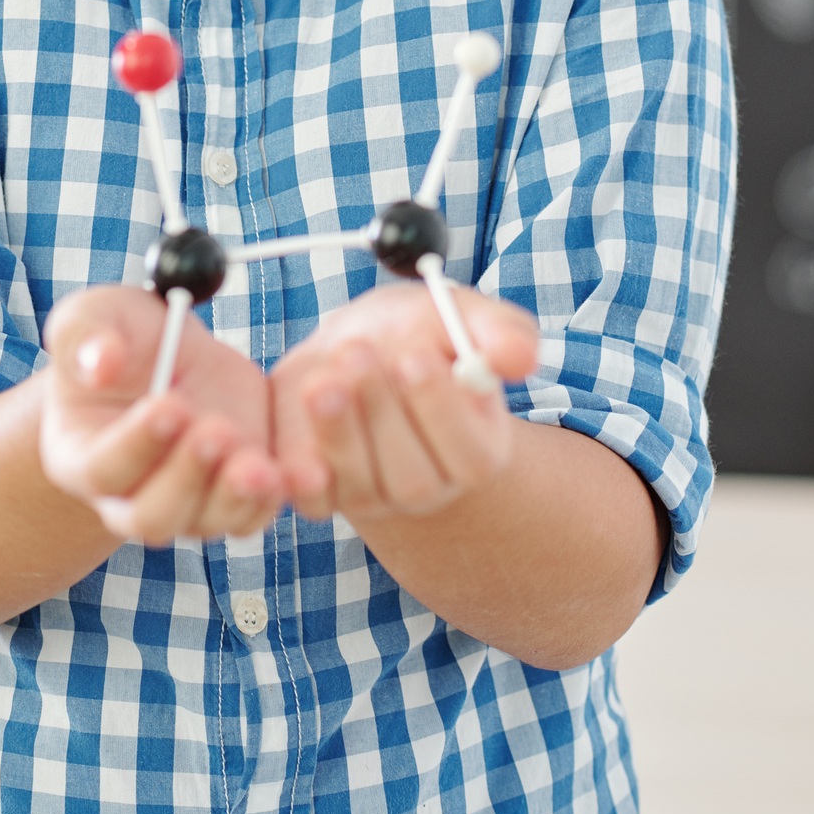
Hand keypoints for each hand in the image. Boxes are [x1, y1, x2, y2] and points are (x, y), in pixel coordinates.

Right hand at [40, 285, 284, 544]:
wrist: (165, 350)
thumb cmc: (118, 335)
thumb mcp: (92, 317)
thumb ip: (84, 337)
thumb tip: (101, 364)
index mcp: (81, 455)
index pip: (103, 468)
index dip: (135, 444)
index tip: (169, 405)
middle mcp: (128, 494)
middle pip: (152, 514)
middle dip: (186, 477)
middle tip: (216, 431)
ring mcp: (184, 499)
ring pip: (204, 521)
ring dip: (232, 496)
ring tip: (257, 463)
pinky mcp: (231, 490)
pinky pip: (250, 512)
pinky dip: (270, 497)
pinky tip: (285, 471)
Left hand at [270, 283, 538, 523]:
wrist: (355, 347)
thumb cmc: (416, 332)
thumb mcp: (457, 316)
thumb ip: (496, 333)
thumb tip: (521, 358)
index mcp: (476, 448)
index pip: (471, 455)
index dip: (441, 410)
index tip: (414, 357)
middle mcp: (428, 485)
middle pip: (412, 478)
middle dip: (381, 413)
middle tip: (357, 354)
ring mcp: (375, 497)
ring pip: (361, 486)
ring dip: (338, 431)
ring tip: (322, 377)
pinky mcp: (324, 495)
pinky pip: (312, 497)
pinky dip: (299, 469)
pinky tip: (292, 421)